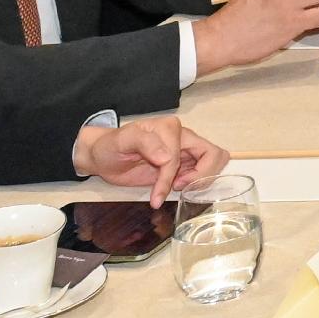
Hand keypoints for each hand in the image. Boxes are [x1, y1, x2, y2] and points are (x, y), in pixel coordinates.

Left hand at [76, 115, 230, 206]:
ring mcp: (184, 152)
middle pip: (214, 155)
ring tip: (177, 187)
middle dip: (202, 176)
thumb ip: (144, 143)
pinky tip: (174, 189)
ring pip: (214, 164)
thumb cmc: (111, 146)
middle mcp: (183, 138)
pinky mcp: (182, 166)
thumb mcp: (121, 141)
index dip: (173, 174)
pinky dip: (196, 185)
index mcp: (170, 129)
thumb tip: (168, 158)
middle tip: (178, 187)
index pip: (182, 155)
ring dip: (201, 181)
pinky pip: (203, 174)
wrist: (104, 158)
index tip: (163, 188)